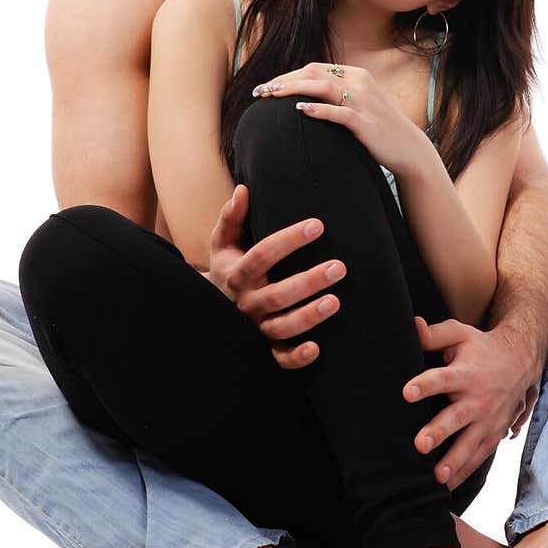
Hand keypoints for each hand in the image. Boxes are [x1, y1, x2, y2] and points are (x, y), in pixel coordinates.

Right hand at [208, 184, 346, 369]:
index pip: (262, 255)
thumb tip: (244, 189)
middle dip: (308, 282)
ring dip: (308, 316)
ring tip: (336, 302)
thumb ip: (232, 218)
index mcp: (237, 274)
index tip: (317, 225)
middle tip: (339, 266)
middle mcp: (246, 303)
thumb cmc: (227, 269)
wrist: (208, 311)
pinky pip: (279, 358)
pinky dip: (296, 357)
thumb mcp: (222, 243)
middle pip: (277, 295)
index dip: (289, 241)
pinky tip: (317, 349)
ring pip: (281, 327)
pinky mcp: (264, 349)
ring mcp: (255, 328)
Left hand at [252, 63, 426, 174]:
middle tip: (260, 92)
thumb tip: (304, 96)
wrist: (409, 148)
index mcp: (356, 75)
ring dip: (294, 89)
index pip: (314, 68)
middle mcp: (360, 83)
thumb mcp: (359, 104)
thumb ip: (337, 96)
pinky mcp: (367, 122)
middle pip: (314, 73)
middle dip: (284, 80)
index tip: (267, 86)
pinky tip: (300, 110)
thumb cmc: (378, 129)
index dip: (288, 75)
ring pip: (324, 87)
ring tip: (272, 96)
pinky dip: (319, 109)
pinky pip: (340, 112)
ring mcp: (364, 101)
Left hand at [404, 316, 538, 490]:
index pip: (441, 378)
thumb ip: (433, 334)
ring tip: (436, 478)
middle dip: (439, 432)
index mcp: (465, 373)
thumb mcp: (459, 334)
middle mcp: (477, 399)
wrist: (521, 360)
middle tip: (419, 444)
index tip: (406, 391)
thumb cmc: (481, 347)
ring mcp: (488, 419)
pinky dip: (465, 472)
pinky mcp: (494, 433)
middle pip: (456, 417)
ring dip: (455, 461)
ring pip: (471, 444)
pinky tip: (447, 487)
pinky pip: (480, 456)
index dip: (424, 385)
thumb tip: (411, 327)